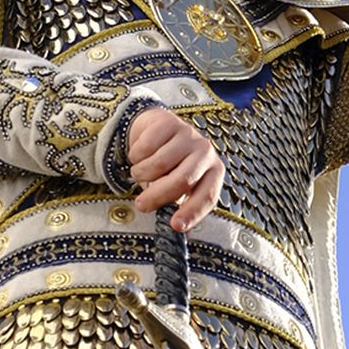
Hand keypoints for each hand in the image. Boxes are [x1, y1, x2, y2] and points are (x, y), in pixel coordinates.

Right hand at [127, 107, 224, 231]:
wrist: (157, 129)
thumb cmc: (169, 165)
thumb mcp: (175, 184)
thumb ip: (175, 200)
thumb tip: (173, 224)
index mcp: (213, 172)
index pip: (207, 196)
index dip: (192, 212)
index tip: (176, 226)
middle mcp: (206, 152)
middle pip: (182, 180)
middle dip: (158, 196)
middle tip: (141, 205)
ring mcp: (189, 135)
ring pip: (159, 164)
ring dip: (141, 174)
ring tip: (140, 173)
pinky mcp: (169, 122)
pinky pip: (145, 147)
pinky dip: (135, 156)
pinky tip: (139, 155)